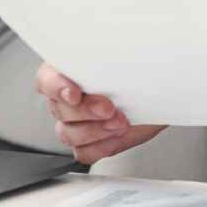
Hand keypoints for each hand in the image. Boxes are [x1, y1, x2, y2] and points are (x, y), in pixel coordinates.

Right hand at [35, 63, 165, 163]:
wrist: (160, 92)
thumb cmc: (139, 71)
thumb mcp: (126, 59)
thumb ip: (108, 59)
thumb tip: (104, 53)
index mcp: (68, 69)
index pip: (46, 80)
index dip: (57, 88)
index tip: (75, 93)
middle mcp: (67, 96)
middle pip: (59, 110)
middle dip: (87, 111)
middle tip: (110, 108)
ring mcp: (75, 122)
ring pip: (68, 134)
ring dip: (97, 131)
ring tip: (120, 122)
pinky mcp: (88, 143)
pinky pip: (84, 153)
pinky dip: (102, 146)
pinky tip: (117, 135)